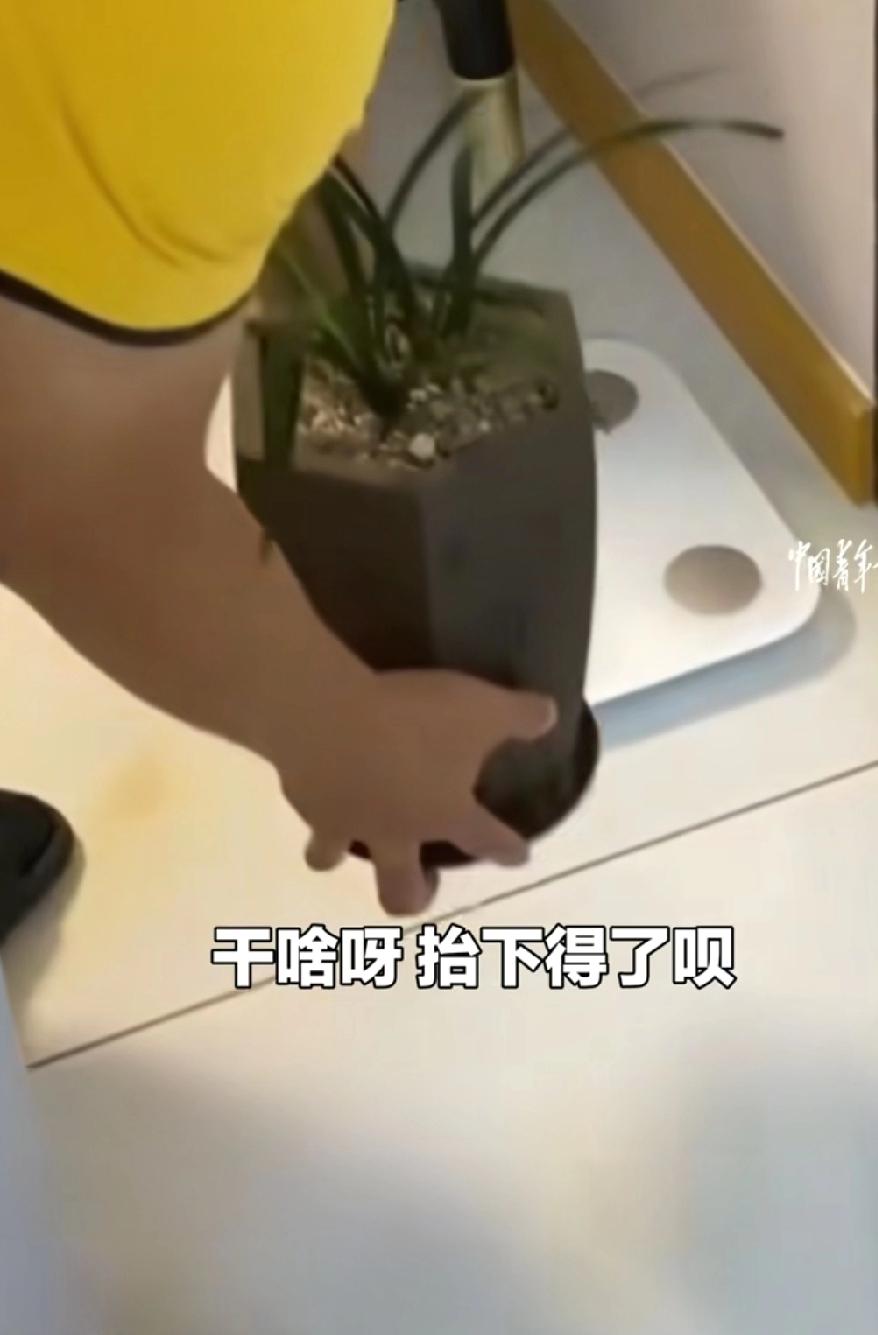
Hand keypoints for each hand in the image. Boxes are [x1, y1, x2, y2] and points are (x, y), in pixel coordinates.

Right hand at [280, 669, 556, 915]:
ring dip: (335, 855)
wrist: (327, 718)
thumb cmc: (414, 720)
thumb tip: (548, 716)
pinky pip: (305, 810)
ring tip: (338, 843)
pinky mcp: (302, 800)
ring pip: (332, 857)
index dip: (508, 851)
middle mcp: (394, 832)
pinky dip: (310, 802)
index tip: (518, 857)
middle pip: (401, 888)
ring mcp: (343, 822)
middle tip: (425, 885)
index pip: (487, 843)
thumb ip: (519, 716)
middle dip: (415, 895)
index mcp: (445, 814)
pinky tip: (310, 782)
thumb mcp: (482, 708)